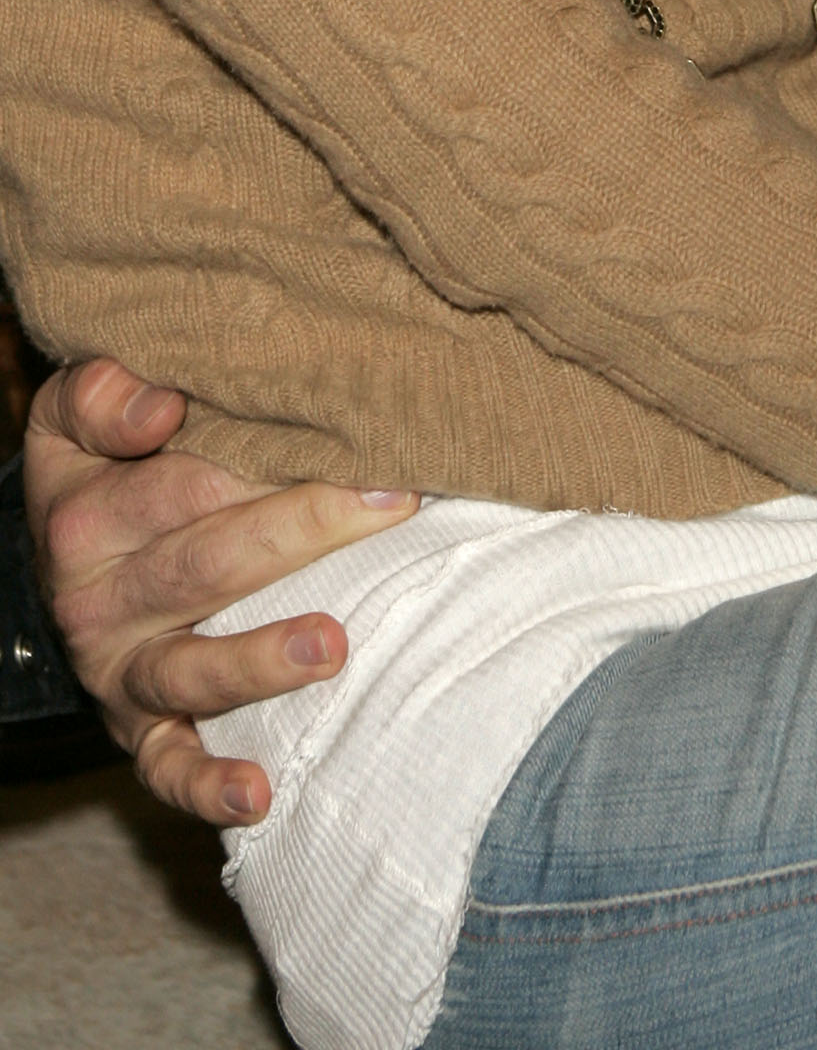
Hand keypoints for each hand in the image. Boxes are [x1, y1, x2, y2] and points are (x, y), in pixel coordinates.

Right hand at [25, 358, 416, 824]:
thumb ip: (104, 393)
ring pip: (192, 671)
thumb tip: (163, 405)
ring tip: (333, 644)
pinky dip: (209, 786)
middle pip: (207, 568)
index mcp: (90, 519)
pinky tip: (261, 795)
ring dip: (264, 660)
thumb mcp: (73, 418)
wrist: (55, 556)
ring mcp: (121, 674)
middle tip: (390, 507)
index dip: (274, 464)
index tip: (364, 450)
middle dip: (303, 533)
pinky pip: (167, 768)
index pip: (187, 487)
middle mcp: (101, 603)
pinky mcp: (138, 732)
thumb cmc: (100, 467)